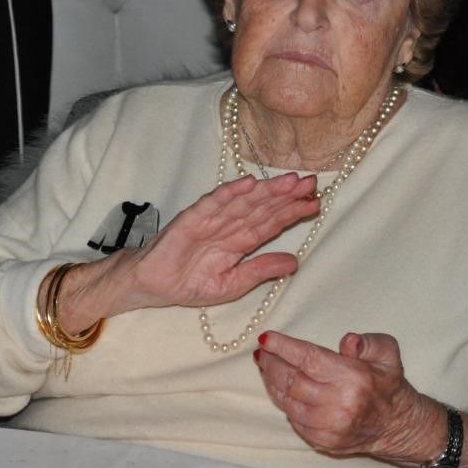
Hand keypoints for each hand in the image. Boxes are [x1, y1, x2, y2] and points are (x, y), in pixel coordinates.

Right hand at [111, 173, 318, 311]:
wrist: (151, 286)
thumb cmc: (189, 283)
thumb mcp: (233, 284)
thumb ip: (260, 270)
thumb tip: (295, 262)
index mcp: (240, 241)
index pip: (271, 222)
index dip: (293, 212)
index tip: (315, 203)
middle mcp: (229, 225)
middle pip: (263, 207)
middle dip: (287, 195)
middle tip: (311, 184)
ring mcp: (211, 219)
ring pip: (244, 201)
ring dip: (267, 190)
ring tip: (290, 182)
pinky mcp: (192, 218)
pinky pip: (214, 203)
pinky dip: (230, 192)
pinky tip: (249, 183)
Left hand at [254, 330, 444, 464]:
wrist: (396, 425)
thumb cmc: (387, 383)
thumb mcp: (387, 353)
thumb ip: (368, 342)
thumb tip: (348, 342)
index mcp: (354, 378)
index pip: (309, 359)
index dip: (284, 347)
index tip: (265, 338)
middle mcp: (340, 404)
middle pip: (292, 380)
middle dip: (272, 363)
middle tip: (261, 351)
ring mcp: (329, 426)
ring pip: (288, 401)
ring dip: (272, 382)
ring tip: (265, 365)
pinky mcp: (323, 441)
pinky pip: (293, 418)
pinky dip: (282, 401)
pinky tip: (278, 387)